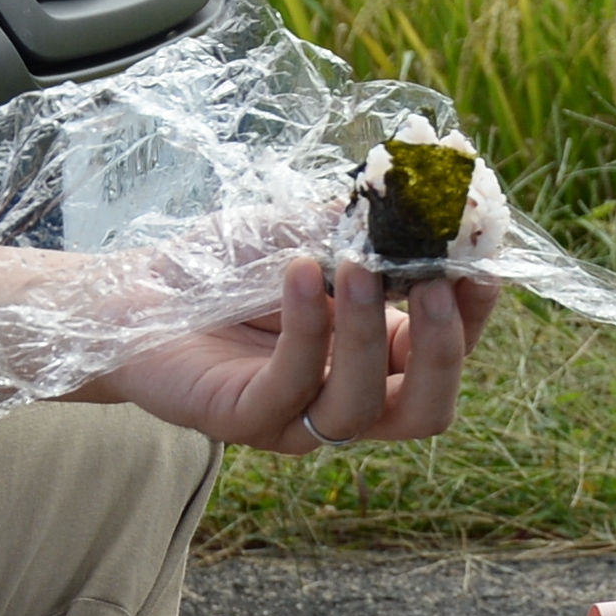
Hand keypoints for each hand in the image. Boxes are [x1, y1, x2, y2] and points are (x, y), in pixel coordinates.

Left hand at [108, 258, 495, 455]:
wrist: (137, 292)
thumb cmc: (225, 267)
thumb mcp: (303, 233)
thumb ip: (358, 226)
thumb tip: (418, 194)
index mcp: (377, 357)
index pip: (449, 353)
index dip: (474, 315)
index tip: (478, 261)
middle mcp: (347, 397)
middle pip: (427, 410)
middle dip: (443, 351)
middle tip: (433, 286)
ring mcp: (298, 418)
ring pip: (361, 406)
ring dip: (367, 333)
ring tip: (359, 265)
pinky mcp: (246, 420)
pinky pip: (291, 386)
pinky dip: (305, 328)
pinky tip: (299, 272)